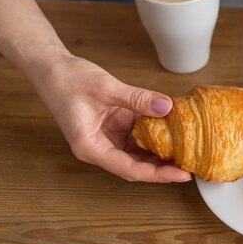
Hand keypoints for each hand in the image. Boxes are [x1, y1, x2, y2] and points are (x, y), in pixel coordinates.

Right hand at [36, 54, 191, 182]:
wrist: (51, 68)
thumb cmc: (68, 80)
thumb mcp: (106, 87)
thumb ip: (137, 98)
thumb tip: (166, 106)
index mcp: (91, 148)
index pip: (130, 169)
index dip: (158, 174)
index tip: (181, 175)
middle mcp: (100, 147)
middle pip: (137, 165)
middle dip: (163, 167)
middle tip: (191, 165)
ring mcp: (108, 137)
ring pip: (139, 151)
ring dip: (161, 151)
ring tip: (187, 151)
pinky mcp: (114, 126)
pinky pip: (137, 134)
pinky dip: (154, 132)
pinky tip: (173, 129)